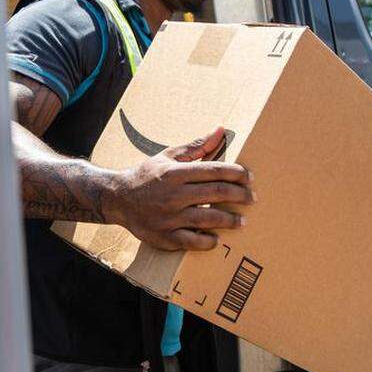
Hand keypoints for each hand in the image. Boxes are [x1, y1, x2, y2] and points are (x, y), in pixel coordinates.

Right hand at [104, 127, 254, 250]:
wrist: (118, 199)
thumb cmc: (147, 175)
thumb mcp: (169, 156)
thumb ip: (197, 146)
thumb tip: (220, 130)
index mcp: (176, 172)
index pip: (215, 171)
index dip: (237, 174)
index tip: (250, 178)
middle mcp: (174, 194)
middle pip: (216, 194)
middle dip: (239, 196)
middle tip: (252, 199)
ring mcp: (169, 217)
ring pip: (207, 219)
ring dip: (229, 220)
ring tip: (241, 221)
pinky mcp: (165, 236)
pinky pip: (191, 241)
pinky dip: (207, 241)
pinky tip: (216, 238)